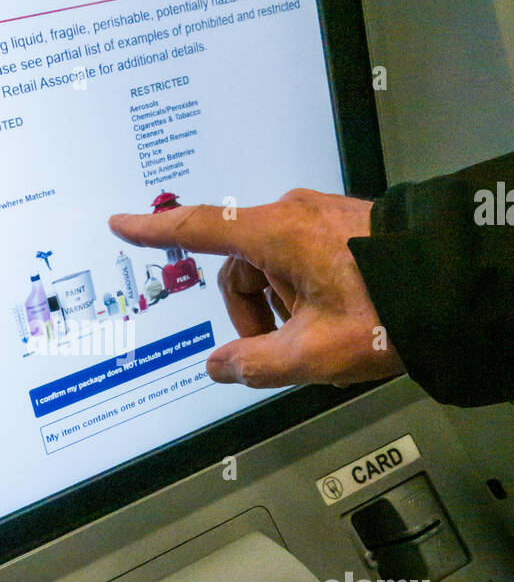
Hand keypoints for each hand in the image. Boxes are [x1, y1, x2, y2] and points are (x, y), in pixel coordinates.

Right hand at [109, 188, 404, 388]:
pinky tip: (335, 321)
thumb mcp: (313, 354)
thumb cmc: (391, 311)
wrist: (458, 287)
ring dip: (281, 309)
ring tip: (322, 338)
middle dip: (250, 315)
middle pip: (240, 269)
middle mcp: (295, 215)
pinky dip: (304, 295)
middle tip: (281, 351)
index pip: (199, 230)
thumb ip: (254, 364)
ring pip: (272, 270)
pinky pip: (300, 262)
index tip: (123, 224)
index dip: (155, 232)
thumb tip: (220, 366)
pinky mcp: (342, 226)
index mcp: (278, 234)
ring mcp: (320, 217)